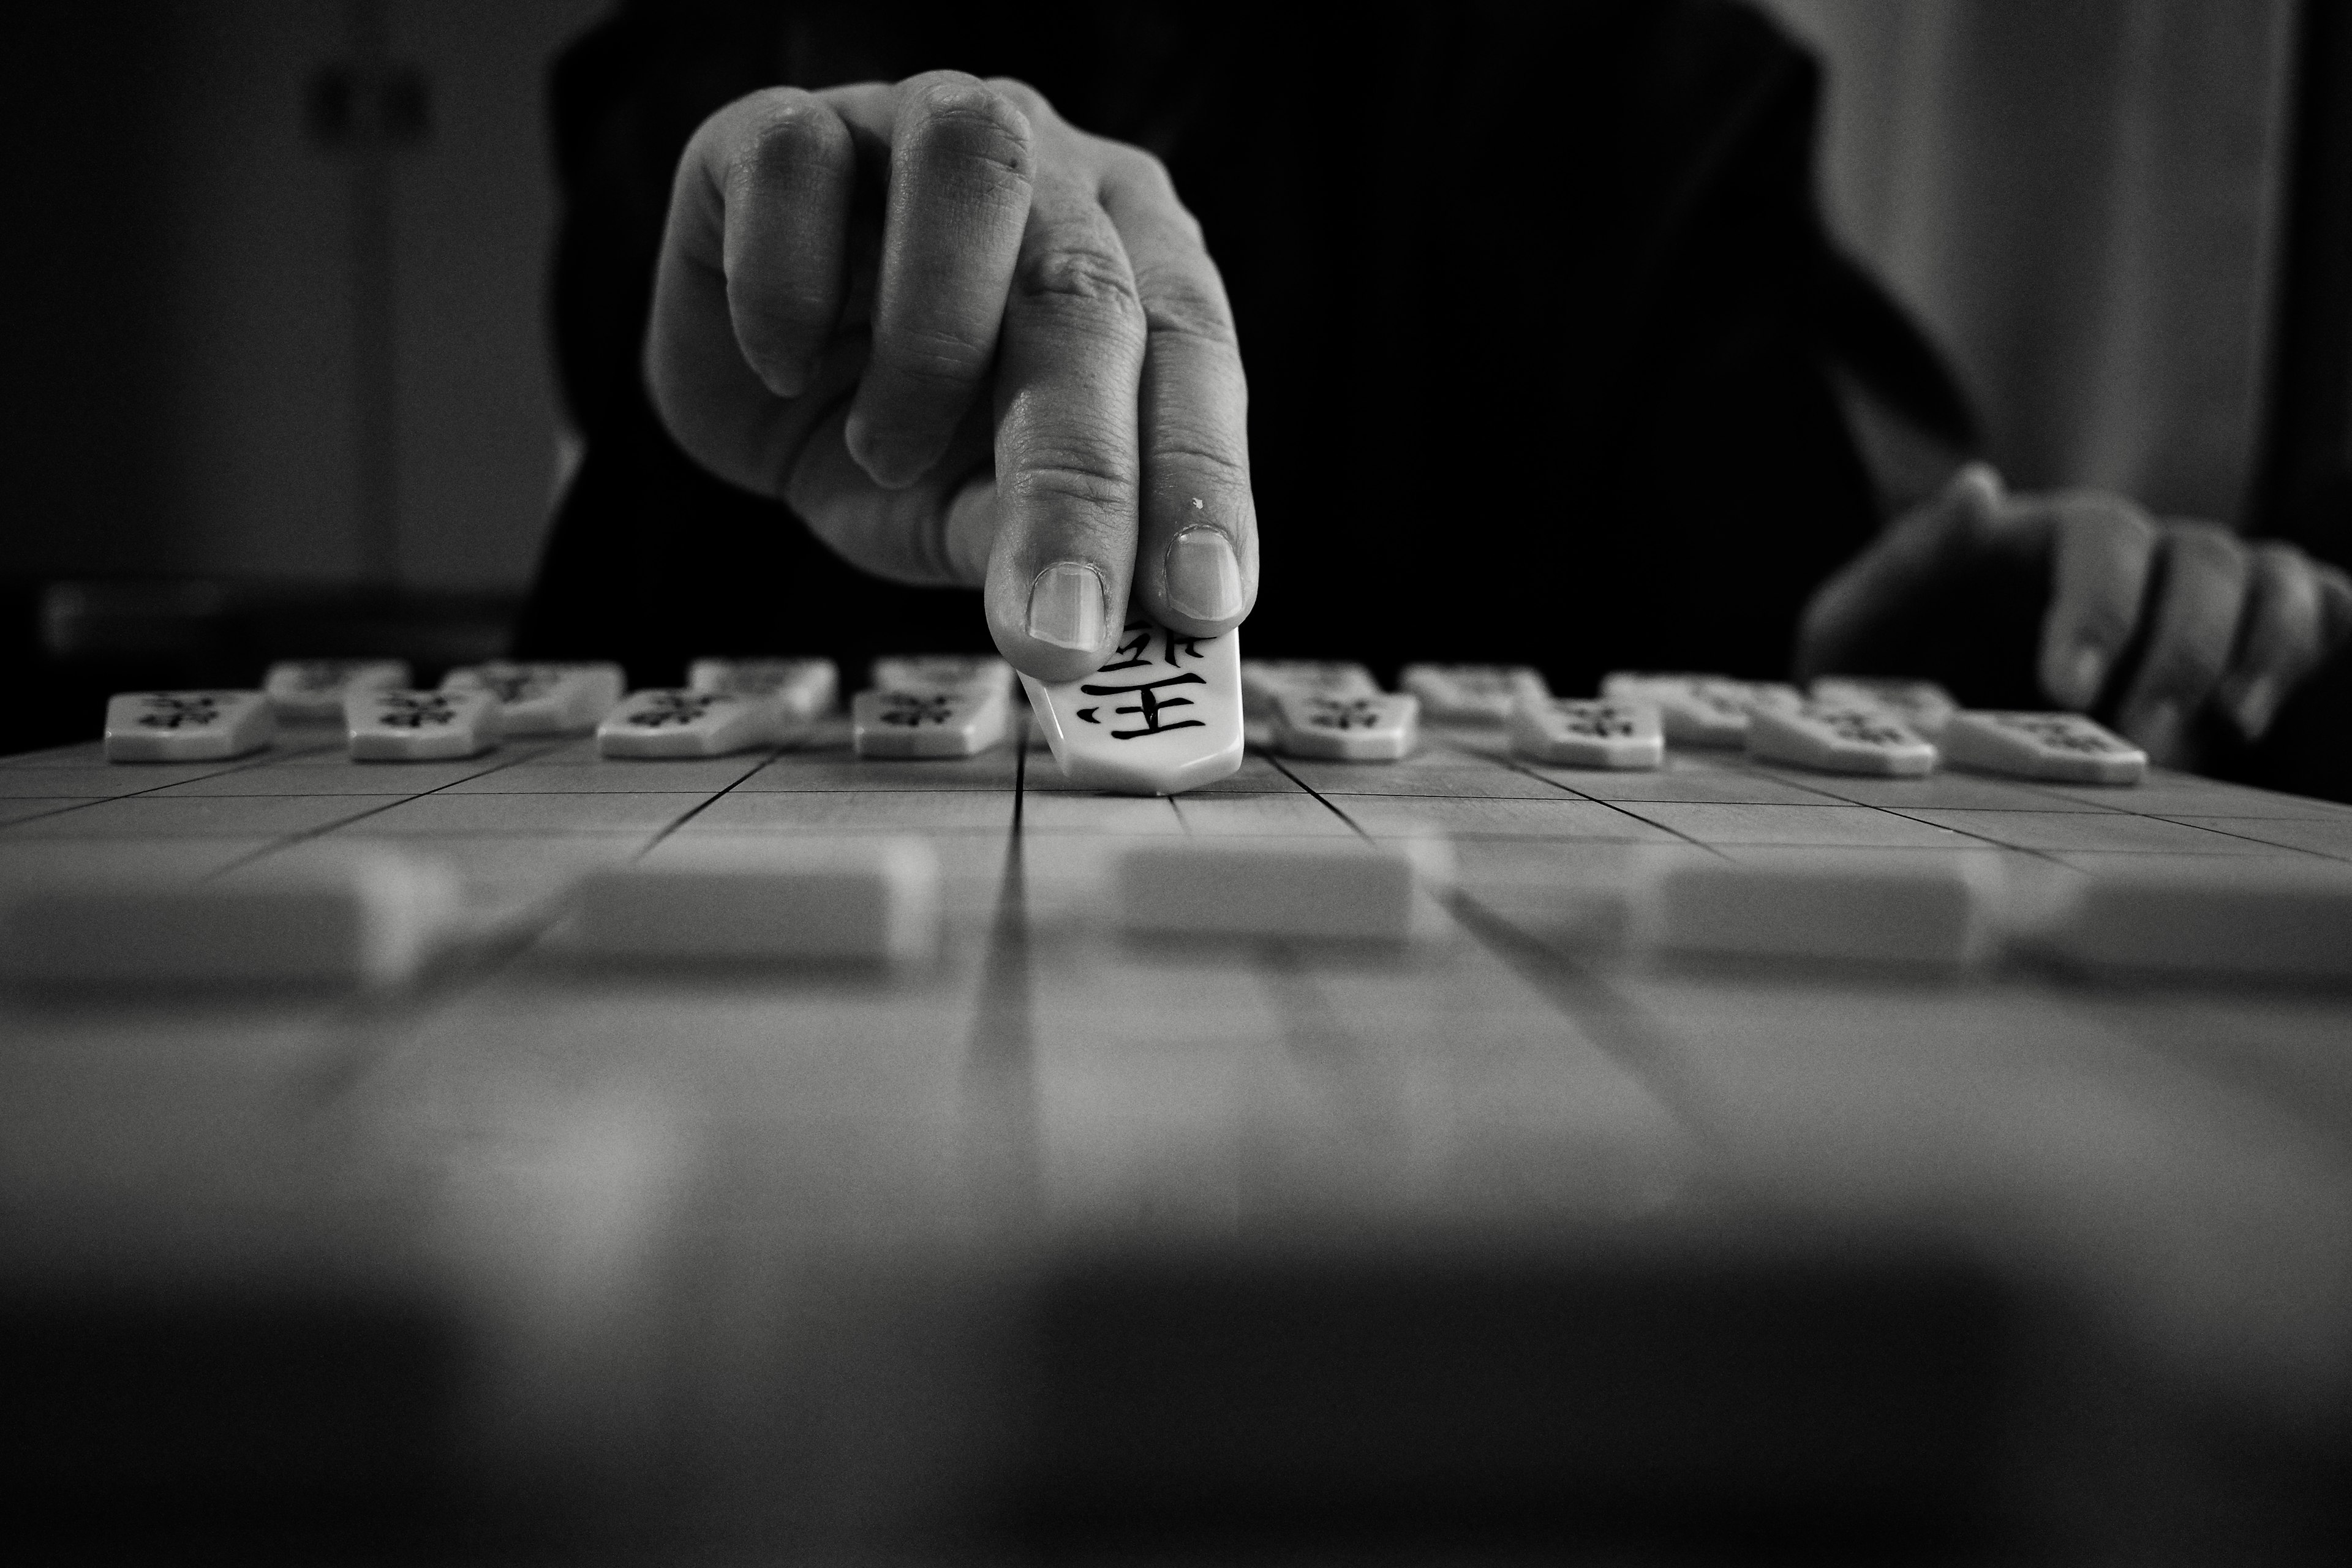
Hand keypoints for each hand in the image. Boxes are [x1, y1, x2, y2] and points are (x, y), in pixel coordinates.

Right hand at [644, 73, 1256, 679]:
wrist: (749, 386)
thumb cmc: (898, 440)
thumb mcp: (974, 514)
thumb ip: (1042, 548)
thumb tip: (1100, 635)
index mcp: (1132, 255)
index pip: (1194, 351)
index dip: (1198, 479)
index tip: (1200, 609)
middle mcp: (1046, 173)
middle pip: (1086, 291)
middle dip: (1076, 478)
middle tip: (1057, 627)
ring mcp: (911, 129)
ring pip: (969, 168)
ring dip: (931, 343)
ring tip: (884, 453)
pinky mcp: (776, 130)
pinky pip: (796, 164)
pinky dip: (787, 288)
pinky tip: (784, 367)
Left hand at [1796, 463, 2351, 765]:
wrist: (1909, 745)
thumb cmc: (1889, 678)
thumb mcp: (1859, 627)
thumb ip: (1908, 559)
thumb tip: (1977, 485)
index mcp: (2043, 538)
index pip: (2103, 536)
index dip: (2100, 603)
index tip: (2065, 686)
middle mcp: (2138, 556)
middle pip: (2201, 557)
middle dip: (2179, 649)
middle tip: (2139, 739)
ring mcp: (2202, 598)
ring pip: (2272, 581)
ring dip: (2258, 651)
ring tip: (2221, 730)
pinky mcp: (2255, 646)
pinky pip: (2325, 611)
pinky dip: (2313, 646)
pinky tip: (2265, 708)